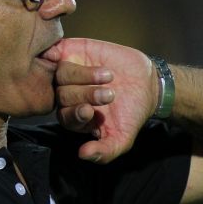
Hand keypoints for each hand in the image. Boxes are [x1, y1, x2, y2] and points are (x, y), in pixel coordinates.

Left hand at [42, 38, 157, 162]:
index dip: (76, 114)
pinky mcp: (73, 50)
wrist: (147, 84)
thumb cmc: (132, 114)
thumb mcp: (122, 138)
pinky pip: (55, 49)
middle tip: (108, 95)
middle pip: (63, 94)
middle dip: (86, 95)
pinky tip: (76, 55)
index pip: (65, 116)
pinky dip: (58, 50)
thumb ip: (104, 151)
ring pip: (62, 72)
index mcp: (73, 116)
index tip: (89, 112)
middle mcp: (66, 94)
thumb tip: (83, 155)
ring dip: (85, 75)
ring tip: (108, 76)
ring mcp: (68, 71)